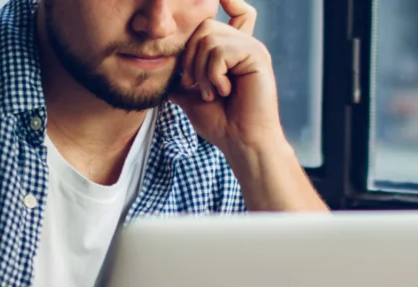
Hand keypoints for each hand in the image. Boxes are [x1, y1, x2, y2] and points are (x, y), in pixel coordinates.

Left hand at [170, 0, 284, 154]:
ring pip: (209, 38)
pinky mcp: (257, 57)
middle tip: (197, 87)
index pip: (233, 9)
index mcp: (234, 51)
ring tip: (212, 94)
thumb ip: (180, 76)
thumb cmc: (221, 125)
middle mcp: (245, 45)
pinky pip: (220, 51)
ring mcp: (252, 49)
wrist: (241, 143)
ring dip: (201, 71)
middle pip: (205, 25)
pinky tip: (225, 92)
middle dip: (191, 58)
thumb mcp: (191, 96)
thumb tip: (160, 63)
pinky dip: (213, 75)